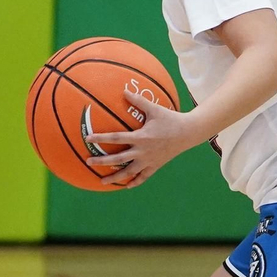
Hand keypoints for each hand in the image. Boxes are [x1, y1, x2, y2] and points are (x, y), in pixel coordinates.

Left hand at [84, 86, 198, 188]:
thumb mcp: (154, 109)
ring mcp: (149, 160)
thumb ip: (138, 101)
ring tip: (103, 182)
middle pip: (118, 159)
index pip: (116, 138)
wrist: (188, 133)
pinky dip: (135, 182)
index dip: (101, 138)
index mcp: (140, 137)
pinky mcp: (156, 165)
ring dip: (115, 178)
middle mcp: (143, 151)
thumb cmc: (171, 119)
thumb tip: (124, 91)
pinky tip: (127, 186)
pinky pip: (144, 176)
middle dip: (102, 161)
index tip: (88, 138)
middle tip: (89, 161)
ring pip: (129, 172)